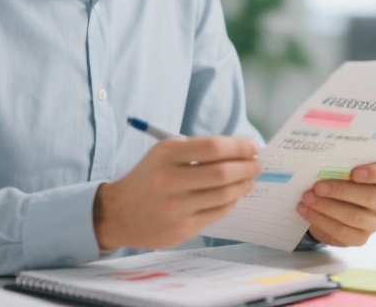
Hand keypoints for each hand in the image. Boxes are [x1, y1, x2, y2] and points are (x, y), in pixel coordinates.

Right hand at [94, 136, 260, 250]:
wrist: (117, 213)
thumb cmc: (149, 178)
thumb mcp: (163, 154)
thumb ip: (197, 150)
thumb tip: (240, 150)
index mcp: (166, 155)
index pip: (213, 147)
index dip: (239, 147)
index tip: (253, 147)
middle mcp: (170, 180)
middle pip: (222, 172)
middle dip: (247, 167)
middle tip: (257, 164)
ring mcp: (175, 207)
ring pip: (223, 195)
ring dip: (244, 185)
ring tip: (250, 179)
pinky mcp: (181, 228)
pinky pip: (217, 213)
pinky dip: (231, 202)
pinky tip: (234, 195)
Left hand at [296, 162, 375, 246]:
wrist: (331, 208)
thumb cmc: (340, 182)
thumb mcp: (343, 171)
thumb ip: (341, 167)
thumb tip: (322, 163)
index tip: (354, 172)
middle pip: (369, 196)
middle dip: (340, 191)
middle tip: (318, 187)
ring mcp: (375, 222)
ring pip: (354, 216)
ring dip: (327, 207)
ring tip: (308, 199)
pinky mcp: (361, 238)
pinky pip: (343, 232)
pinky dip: (322, 220)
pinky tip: (308, 211)